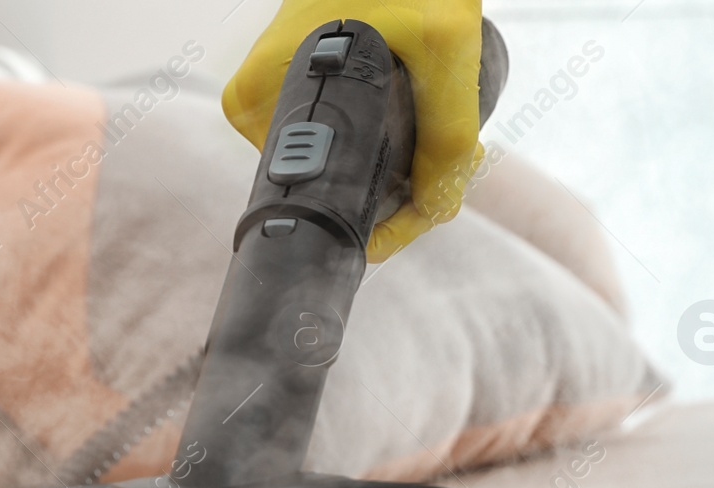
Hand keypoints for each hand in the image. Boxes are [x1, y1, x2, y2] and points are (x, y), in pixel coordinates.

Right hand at [223, 0, 484, 261]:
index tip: (435, 209)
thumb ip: (448, 132)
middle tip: (458, 173)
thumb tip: (436, 208)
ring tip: (454, 153)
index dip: (388, 220)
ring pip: (350, 166)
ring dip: (406, 174)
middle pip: (339, 185)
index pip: (325, 194)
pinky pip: (349, 140)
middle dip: (404, 196)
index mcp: (257, 99)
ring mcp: (278, 95)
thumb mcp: (443, 42)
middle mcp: (255, 103)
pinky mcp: (301, 88)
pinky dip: (394, 148)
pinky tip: (430, 138)